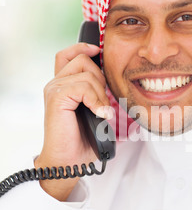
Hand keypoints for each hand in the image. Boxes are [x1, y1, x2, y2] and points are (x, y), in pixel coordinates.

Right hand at [35, 43, 109, 200]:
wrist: (68, 162)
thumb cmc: (82, 141)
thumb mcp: (96, 113)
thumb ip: (99, 95)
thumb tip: (120, 84)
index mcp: (63, 85)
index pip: (69, 54)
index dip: (83, 48)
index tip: (98, 52)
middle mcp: (56, 84)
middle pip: (83, 60)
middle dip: (101, 78)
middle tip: (104, 102)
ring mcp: (54, 89)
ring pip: (86, 73)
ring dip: (100, 92)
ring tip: (102, 112)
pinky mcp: (56, 98)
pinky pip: (82, 86)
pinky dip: (96, 99)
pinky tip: (100, 113)